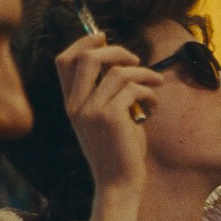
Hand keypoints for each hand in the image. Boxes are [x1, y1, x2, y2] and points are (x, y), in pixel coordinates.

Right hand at [54, 33, 163, 195]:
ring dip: (143, 73)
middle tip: (135, 60)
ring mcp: (91, 111)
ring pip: (119, 72)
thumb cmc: (119, 152)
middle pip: (87, 57)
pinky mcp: (111, 117)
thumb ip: (107, 93)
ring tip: (155, 83)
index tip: (103, 37)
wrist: (119, 184)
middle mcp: (76, 105)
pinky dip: (150, 92)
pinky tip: (154, 105)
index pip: (64, 61)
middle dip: (115, 50)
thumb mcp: (106, 120)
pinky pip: (134, 88)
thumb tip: (122, 64)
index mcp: (71, 104)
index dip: (83, 42)